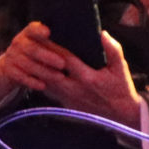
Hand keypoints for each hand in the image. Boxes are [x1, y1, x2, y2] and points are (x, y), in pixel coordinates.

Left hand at [0, 22, 144, 125]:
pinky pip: (47, 92)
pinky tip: (34, 72)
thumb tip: (102, 33)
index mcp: (87, 77)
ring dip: (35, 70)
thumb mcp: (121, 68)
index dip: (52, 47)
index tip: (44, 35)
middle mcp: (73, 88)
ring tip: (27, 56)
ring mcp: (67, 98)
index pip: (64, 59)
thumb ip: (113, 50)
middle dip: (38, 58)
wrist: (122, 115)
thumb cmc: (121, 89)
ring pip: (44, 82)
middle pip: (48, 71)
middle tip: (29, 44)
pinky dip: (39, 82)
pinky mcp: (64, 104)